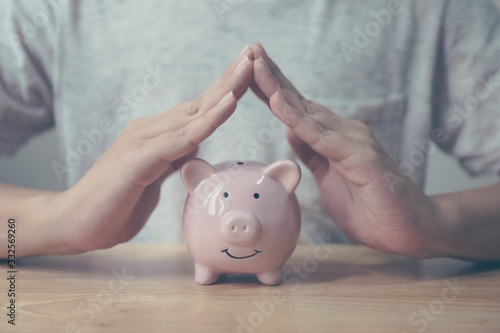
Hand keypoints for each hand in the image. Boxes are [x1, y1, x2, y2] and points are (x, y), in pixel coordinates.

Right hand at [54, 46, 254, 252]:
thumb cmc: (116, 205)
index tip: (249, 73)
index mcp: (157, 136)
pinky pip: (180, 138)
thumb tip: (193, 146)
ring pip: (193, 113)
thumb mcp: (154, 179)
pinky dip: (207, 121)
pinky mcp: (137, 159)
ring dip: (224, 89)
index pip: (198, 110)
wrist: (74, 224)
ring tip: (248, 66)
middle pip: (199, 102)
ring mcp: (142, 141)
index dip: (224, 90)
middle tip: (255, 53)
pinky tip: (228, 103)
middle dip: (229, 78)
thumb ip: (172, 159)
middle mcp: (150, 131)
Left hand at [251, 42, 442, 256]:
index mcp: (333, 137)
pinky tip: (278, 102)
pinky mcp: (360, 156)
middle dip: (272, 76)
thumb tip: (291, 132)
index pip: (297, 109)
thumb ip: (313, 153)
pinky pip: (321, 137)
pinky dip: (297, 119)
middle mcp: (343, 131)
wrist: (409, 229)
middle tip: (249, 50)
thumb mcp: (329, 177)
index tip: (248, 69)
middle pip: (299, 101)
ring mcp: (352, 141)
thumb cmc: (370, 206)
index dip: (272, 89)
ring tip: (255, 65)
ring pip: (307, 112)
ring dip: (278, 88)